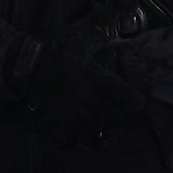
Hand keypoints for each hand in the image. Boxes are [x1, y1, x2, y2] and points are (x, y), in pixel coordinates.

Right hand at [7, 37, 143, 137]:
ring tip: (108, 115)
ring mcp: (75, 108)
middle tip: (126, 111)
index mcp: (93, 74)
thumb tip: (116, 43)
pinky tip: (91, 121)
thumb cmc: (58, 56)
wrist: (31, 69)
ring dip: (106, 120)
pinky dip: (90, 128)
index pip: (120, 91)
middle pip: (114, 112)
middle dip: (122, 113)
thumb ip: (99, 46)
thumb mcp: (81, 48)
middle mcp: (87, 94)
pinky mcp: (64, 118)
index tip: (140, 102)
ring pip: (100, 122)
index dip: (134, 99)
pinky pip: (84, 129)